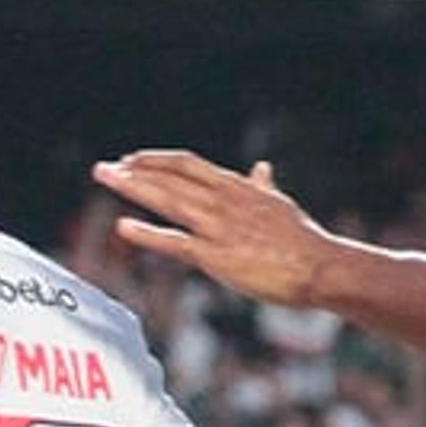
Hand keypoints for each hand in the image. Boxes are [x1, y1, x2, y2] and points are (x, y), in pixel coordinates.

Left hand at [92, 152, 333, 306]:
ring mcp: (219, 228)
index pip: (188, 164)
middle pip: (171, 178)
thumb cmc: (304, 241)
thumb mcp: (280, 205)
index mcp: (237, 187)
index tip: (133, 160)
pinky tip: (124, 227)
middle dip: (134, 171)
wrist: (322, 267)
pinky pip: (175, 242)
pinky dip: (148, 234)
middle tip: (103, 168)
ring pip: (168, 201)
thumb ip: (263, 187)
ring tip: (105, 178)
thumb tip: (262, 168)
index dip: (157, 161)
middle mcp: (224, 201)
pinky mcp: (218, 257)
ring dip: (133, 188)